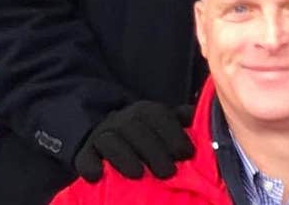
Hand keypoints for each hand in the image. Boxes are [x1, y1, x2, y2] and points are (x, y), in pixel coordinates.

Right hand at [73, 101, 195, 181]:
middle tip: (168, 173)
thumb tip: (202, 121)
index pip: (159, 116)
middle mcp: (123, 119)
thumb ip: (183, 123)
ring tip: (138, 174)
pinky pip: (85, 156)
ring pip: (111, 141)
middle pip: (136, 129)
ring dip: (125, 157)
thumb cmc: (146, 138)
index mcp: (145, 112)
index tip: (186, 154)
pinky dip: (90, 164)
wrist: (107, 138)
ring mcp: (102, 135)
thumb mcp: (165, 127)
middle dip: (153, 151)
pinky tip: (98, 175)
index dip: (173, 134)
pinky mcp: (86, 152)